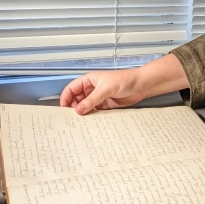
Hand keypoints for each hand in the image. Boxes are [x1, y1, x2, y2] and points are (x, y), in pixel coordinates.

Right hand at [59, 54, 189, 114]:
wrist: (141, 86)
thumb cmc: (124, 80)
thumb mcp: (105, 89)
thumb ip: (92, 100)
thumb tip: (78, 110)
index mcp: (89, 80)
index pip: (71, 89)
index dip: (66, 98)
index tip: (63, 109)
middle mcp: (92, 89)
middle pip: (76, 99)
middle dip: (73, 107)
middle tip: (71, 119)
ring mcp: (98, 97)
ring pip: (85, 106)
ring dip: (82, 113)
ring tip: (80, 122)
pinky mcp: (105, 105)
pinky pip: (94, 111)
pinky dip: (91, 116)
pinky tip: (90, 122)